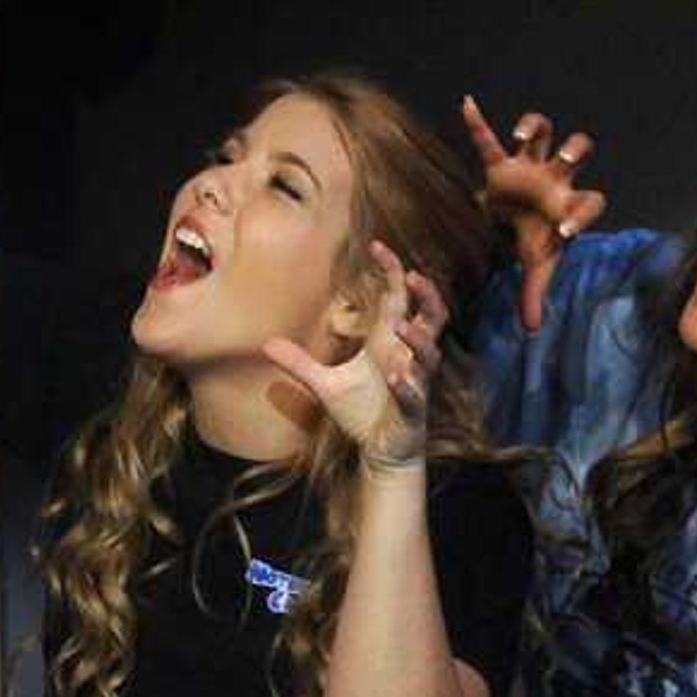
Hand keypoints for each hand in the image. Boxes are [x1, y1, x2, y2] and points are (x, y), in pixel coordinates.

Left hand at [260, 245, 447, 466]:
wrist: (379, 451)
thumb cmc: (361, 412)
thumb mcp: (324, 384)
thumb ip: (298, 362)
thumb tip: (265, 344)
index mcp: (388, 342)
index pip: (398, 298)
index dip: (393, 271)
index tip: (377, 245)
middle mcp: (407, 356)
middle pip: (431, 316)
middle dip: (426, 296)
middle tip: (413, 277)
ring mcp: (415, 381)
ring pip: (429, 354)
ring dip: (418, 340)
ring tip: (403, 328)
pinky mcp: (414, 409)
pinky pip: (415, 393)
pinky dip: (407, 384)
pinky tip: (396, 375)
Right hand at [456, 96, 606, 329]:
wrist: (512, 221)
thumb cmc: (532, 238)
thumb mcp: (537, 265)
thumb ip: (535, 294)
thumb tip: (533, 330)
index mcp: (570, 203)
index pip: (588, 202)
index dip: (581, 214)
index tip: (563, 231)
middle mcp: (556, 177)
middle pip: (576, 151)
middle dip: (573, 151)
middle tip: (564, 158)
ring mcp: (531, 165)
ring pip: (543, 132)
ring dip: (535, 129)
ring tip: (523, 136)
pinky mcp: (502, 162)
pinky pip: (489, 140)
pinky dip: (479, 123)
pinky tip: (467, 104)